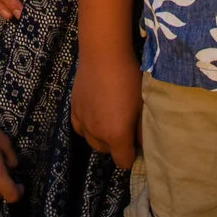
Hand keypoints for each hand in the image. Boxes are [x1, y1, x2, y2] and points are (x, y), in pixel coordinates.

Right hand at [71, 50, 140, 170]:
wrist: (103, 55)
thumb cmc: (129, 78)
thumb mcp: (142, 105)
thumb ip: (142, 129)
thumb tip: (143, 143)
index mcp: (116, 135)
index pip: (123, 161)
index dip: (132, 156)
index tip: (137, 144)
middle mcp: (96, 133)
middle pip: (107, 152)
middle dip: (117, 146)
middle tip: (126, 129)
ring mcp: (82, 121)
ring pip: (92, 141)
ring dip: (102, 138)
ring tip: (111, 121)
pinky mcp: (73, 108)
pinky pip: (80, 128)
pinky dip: (88, 128)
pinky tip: (95, 116)